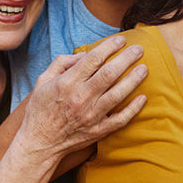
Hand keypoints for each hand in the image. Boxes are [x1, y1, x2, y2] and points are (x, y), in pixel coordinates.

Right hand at [18, 35, 148, 156]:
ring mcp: (91, 116)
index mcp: (66, 83)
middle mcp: (80, 98)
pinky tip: (143, 98)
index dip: (109, 47)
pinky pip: (120, 119)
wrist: (39, 143)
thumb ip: (61, 63)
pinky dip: (133, 109)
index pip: (93, 59)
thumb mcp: (42, 81)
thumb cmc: (40, 109)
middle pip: (109, 74)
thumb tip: (84, 55)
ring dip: (133, 79)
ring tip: (144, 68)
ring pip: (118, 94)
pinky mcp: (98, 131)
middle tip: (139, 49)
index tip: (121, 39)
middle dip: (127, 58)